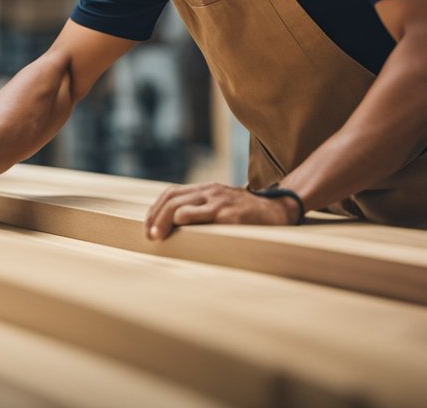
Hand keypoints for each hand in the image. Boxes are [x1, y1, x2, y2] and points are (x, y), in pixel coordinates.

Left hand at [144, 182, 298, 239]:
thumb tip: (175, 229)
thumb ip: (202, 211)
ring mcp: (220, 202)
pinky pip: (204, 216)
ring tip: (159, 237)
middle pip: (172, 199)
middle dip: (155, 218)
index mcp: (206, 189)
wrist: (278, 211)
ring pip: (182, 207)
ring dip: (165, 222)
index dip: (155, 210)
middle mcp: (210, 192)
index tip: (148, 227)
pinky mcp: (230, 215)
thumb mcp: (221, 206)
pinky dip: (189, 220)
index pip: (171, 193)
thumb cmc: (247, 215)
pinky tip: (181, 229)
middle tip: (150, 236)